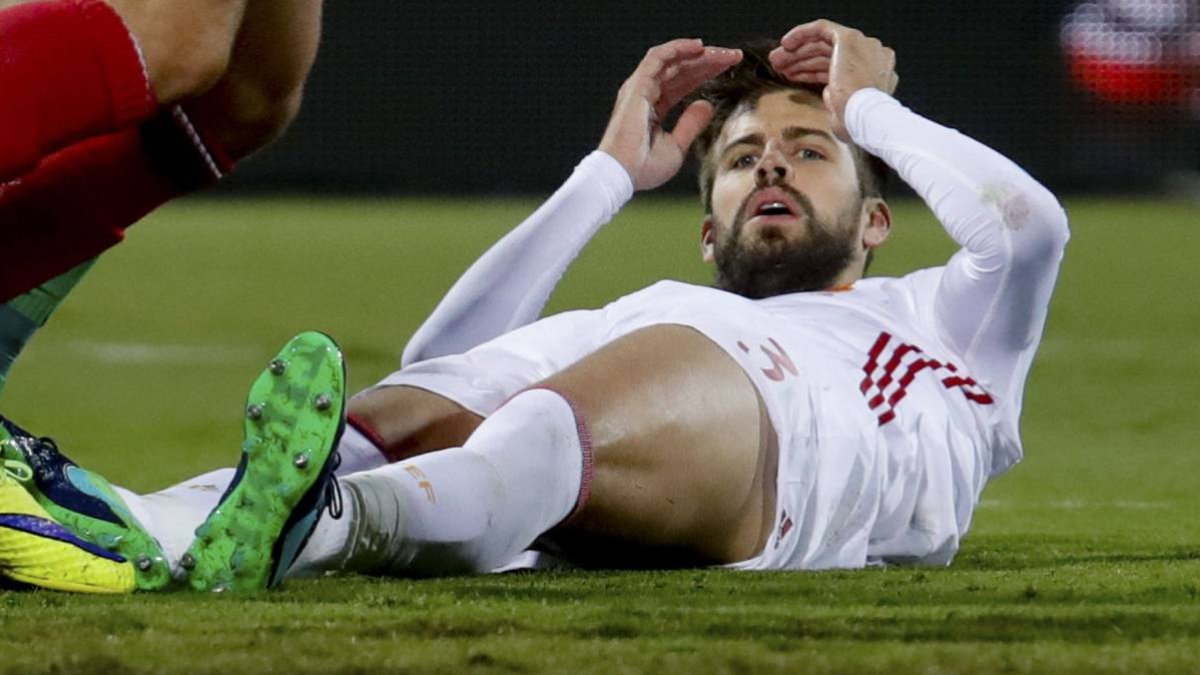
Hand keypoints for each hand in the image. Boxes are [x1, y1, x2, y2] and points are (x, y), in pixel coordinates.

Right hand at [599, 39, 741, 190]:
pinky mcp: (637, 85)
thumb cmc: (644, 168)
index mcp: (654, 108)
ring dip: (699, 54)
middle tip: (734, 57)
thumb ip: (691, 124)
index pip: (683, 83)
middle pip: (681, 69)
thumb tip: (707, 104)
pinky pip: (658, 58)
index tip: (730, 68)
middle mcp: (646, 94)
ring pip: (673, 60)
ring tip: (723, 53)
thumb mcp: (677, 146)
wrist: (623, 174)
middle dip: (708, 61)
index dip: (705, 73)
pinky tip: (700, 47)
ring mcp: (640, 88)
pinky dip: (678, 49)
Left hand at [768, 20, 897, 141]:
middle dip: (801, 60)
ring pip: (823, 43)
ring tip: (776, 62)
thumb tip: (828, 92)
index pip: (837, 66)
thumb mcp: (843, 112)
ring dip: (797, 52)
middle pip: (829, 54)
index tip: (792, 76)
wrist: (863, 117)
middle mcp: (871, 55)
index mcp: (874, 73)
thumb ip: (837, 100)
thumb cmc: (855, 123)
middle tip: (780, 66)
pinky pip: (821, 28)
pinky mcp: (849, 39)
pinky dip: (802, 34)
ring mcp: (862, 45)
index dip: (811, 71)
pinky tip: (786, 44)